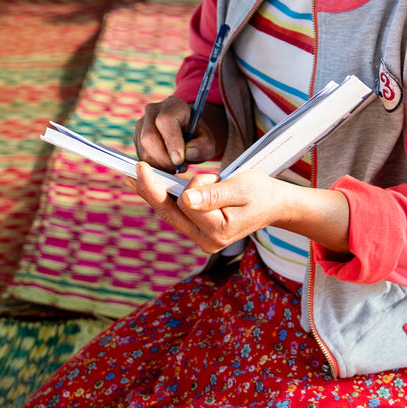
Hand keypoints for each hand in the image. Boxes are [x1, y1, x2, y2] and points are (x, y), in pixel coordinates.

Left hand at [132, 163, 289, 253]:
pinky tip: (147, 182)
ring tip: (147, 170)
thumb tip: (186, 199)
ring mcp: (201, 239)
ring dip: (161, 190)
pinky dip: (164, 196)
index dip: (186, 182)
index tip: (152, 166)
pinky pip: (174, 213)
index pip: (187, 204)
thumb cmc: (260, 192)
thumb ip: (214, 195)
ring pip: (169, 212)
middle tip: (132, 169)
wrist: (274, 205)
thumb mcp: (241, 188)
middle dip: (152, 189)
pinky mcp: (196, 232)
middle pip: (170, 213)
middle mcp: (207, 241)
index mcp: (219, 231)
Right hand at [134, 96, 224, 170]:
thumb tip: (187, 153)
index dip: (171, 142)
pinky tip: (167, 165)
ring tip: (176, 166)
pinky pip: (141, 157)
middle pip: (149, 137)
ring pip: (143, 150)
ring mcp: (141, 124)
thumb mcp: (207, 142)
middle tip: (179, 167)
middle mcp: (153, 111)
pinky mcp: (136, 139)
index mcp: (173, 105)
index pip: (165, 121)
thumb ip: (203, 147)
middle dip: (164, 159)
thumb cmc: (197, 137)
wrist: (187, 136)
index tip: (179, 160)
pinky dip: (154, 166)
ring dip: (160, 164)